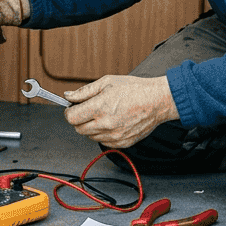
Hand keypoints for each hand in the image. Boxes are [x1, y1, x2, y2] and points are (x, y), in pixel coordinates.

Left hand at [61, 75, 178, 148]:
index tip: (73, 108)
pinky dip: (102, 133)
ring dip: (91, 127)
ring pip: (90, 136)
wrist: (157, 101)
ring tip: (103, 114)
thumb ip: (84, 91)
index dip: (69, 112)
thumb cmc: (134, 89)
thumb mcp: (106, 82)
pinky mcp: (122, 143)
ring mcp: (114, 136)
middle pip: (78, 129)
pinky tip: (111, 122)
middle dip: (79, 119)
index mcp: (100, 108)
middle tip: (88, 109)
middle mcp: (106, 124)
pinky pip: (103, 142)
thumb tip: (68, 96)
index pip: (71, 118)